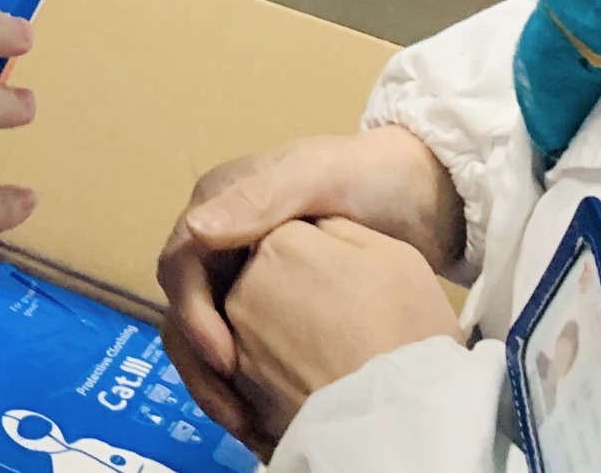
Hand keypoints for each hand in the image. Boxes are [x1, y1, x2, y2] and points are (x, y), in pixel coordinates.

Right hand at [157, 128, 460, 429]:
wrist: (420, 192)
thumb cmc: (367, 175)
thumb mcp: (316, 175)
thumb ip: (259, 199)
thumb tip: (194, 231)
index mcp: (217, 203)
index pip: (180, 264)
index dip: (193, 314)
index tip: (226, 359)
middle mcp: (220, 239)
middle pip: (184, 307)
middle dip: (200, 362)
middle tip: (235, 412)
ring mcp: (242, 272)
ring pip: (205, 333)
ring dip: (216, 381)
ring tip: (248, 425)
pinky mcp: (267, 303)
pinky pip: (239, 343)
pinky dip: (244, 381)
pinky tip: (266, 414)